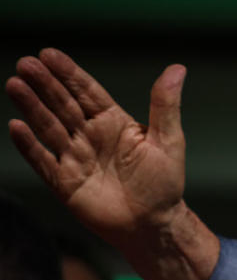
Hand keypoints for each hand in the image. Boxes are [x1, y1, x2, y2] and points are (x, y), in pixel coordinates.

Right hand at [5, 49, 217, 279]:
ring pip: (49, 127)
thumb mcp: (169, 141)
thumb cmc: (164, 185)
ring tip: (15, 85)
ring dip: (32, 107)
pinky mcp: (65, 182)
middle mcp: (91, 136)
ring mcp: (76, 158)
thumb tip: (178, 68)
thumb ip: (166, 105)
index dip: (69, 74)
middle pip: (63, 105)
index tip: (49, 54)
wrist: (154, 225)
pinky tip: (17, 127)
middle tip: (26, 64)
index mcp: (113, 123)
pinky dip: (30, 145)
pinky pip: (44, 160)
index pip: (87, 92)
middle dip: (45, 85)